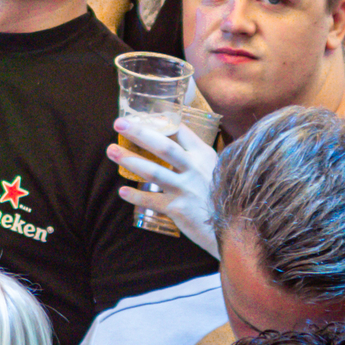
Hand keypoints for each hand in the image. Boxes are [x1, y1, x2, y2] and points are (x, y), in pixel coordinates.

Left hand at [110, 109, 217, 254]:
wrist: (234, 229)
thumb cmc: (221, 196)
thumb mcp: (216, 169)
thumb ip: (197, 156)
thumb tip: (175, 138)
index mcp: (204, 155)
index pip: (180, 131)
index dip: (160, 120)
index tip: (140, 114)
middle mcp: (195, 169)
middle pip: (163, 146)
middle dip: (139, 133)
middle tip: (118, 124)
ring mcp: (186, 188)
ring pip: (153, 171)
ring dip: (130, 160)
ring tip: (111, 151)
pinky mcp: (178, 208)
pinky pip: (151, 200)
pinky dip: (136, 196)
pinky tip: (123, 191)